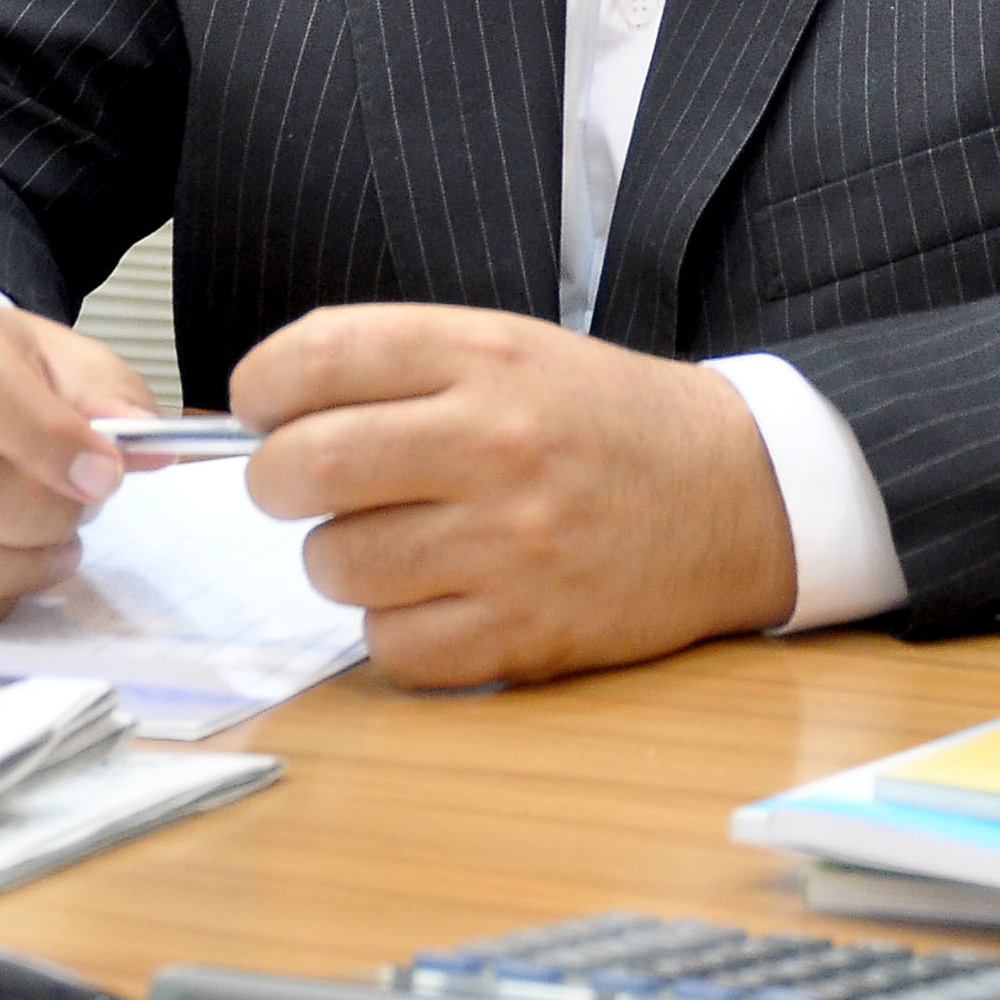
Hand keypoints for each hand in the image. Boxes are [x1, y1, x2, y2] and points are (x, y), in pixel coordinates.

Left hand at [228, 304, 794, 687]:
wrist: (739, 492)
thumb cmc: (604, 421)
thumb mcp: (514, 350)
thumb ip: (399, 370)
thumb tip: (263, 418)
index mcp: (485, 355)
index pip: (317, 357)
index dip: (261, 388)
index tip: (261, 410)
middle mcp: (494, 442)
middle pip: (305, 467)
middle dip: (276, 482)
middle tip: (299, 487)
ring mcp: (511, 544)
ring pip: (338, 565)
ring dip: (341, 561)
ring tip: (391, 543)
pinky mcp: (528, 632)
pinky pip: (393, 648)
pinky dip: (395, 632)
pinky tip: (435, 600)